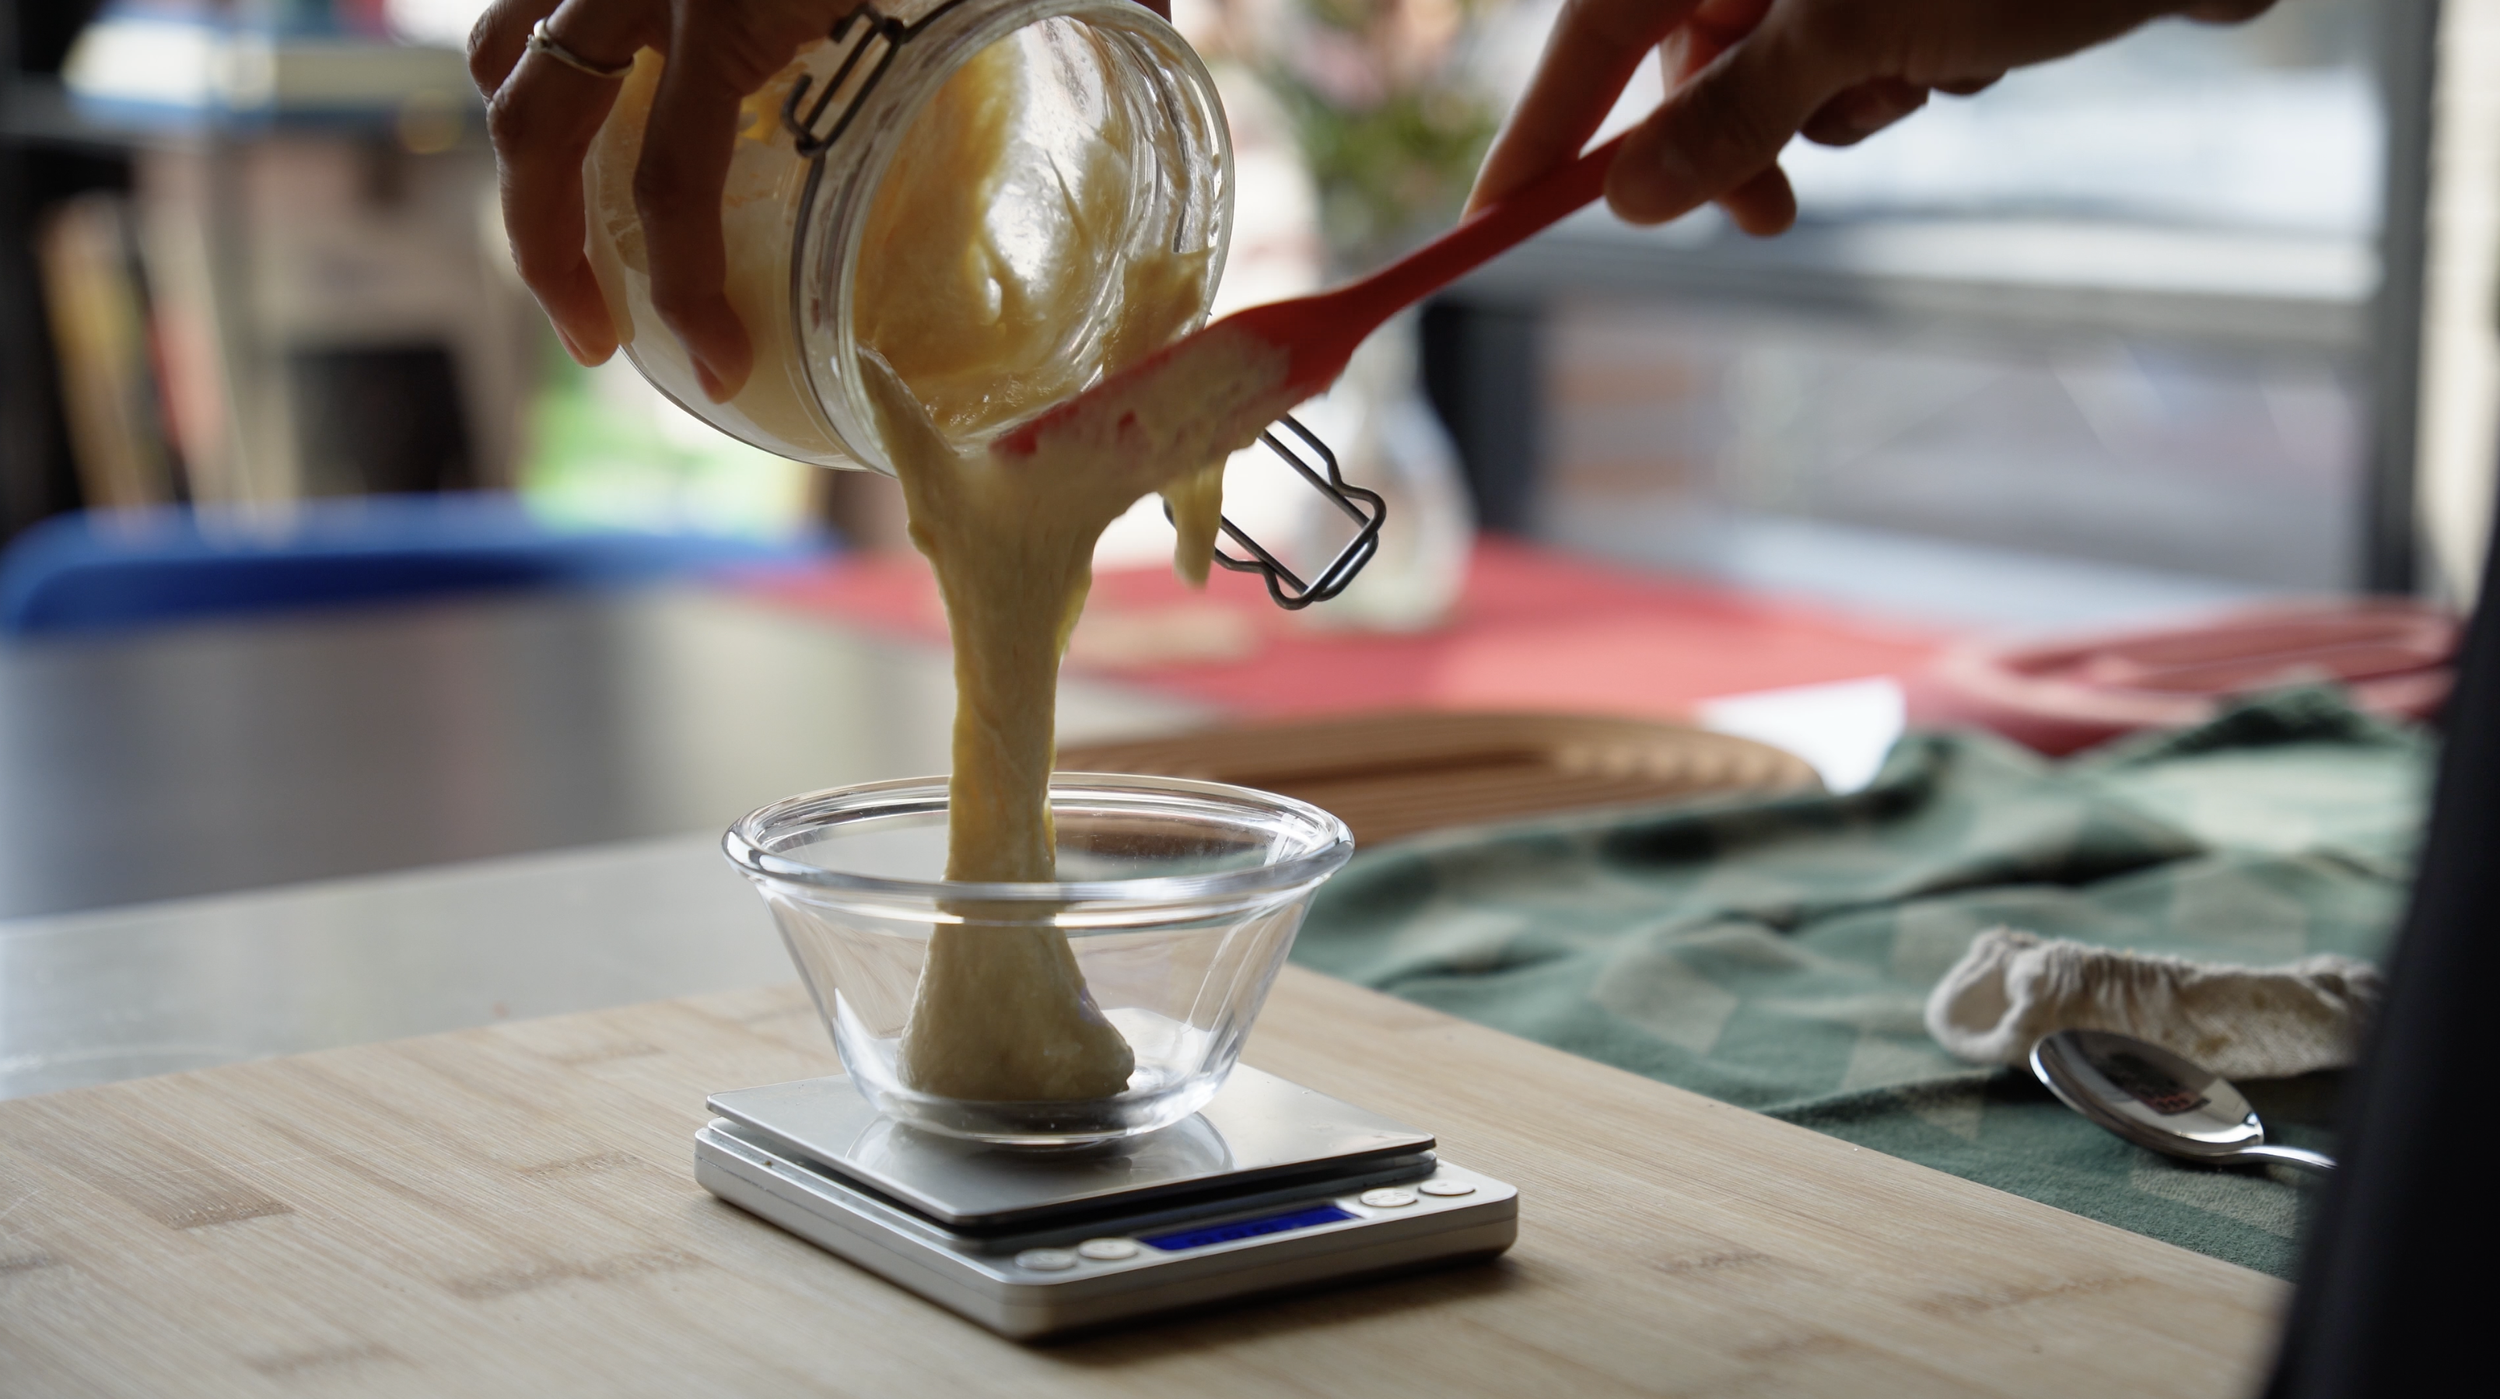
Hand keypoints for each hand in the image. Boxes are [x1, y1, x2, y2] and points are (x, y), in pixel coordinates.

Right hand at [470, 0, 1172, 401]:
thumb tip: (1166, 34)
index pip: (664, 184)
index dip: (677, 297)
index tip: (716, 370)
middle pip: (540, 135)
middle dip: (549, 254)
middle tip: (602, 344)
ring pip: (505, 49)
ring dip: (527, 155)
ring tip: (566, 239)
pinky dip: (543, 49)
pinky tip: (595, 99)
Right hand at [1468, 0, 2279, 233]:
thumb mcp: (1856, 32)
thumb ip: (1730, 117)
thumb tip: (1630, 198)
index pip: (1598, 23)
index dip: (1548, 121)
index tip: (1498, 210)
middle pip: (1692, 59)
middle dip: (1737, 140)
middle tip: (1768, 216)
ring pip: (1792, 78)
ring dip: (1855, 105)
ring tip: (1936, 68)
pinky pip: (1872, 64)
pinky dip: (1918, 78)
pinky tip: (1986, 47)